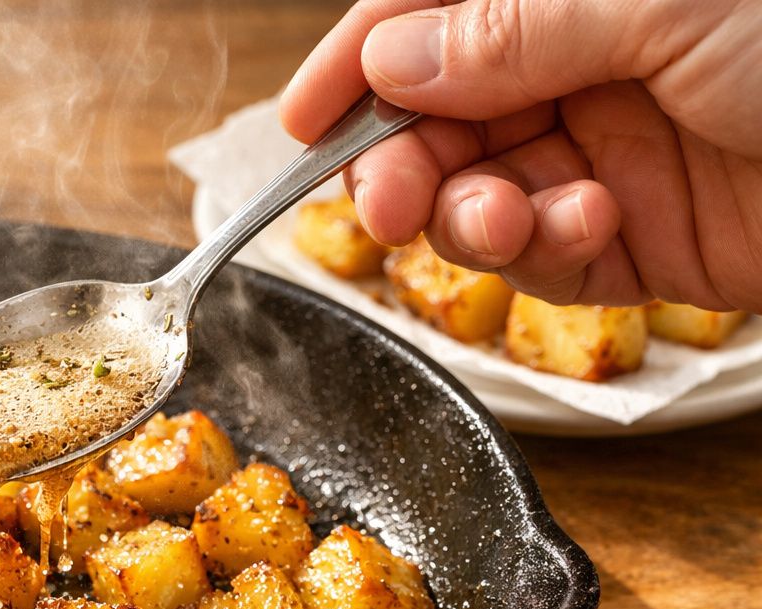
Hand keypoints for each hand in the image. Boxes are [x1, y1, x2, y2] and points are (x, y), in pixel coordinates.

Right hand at [279, 0, 761, 312]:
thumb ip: (510, 29)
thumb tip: (394, 58)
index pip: (430, 15)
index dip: (356, 65)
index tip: (300, 124)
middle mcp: (583, 62)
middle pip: (438, 117)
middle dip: (402, 161)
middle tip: (392, 199)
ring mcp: (608, 150)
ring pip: (478, 194)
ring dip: (470, 216)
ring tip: (501, 217)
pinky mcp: (639, 238)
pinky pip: (545, 255)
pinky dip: (541, 249)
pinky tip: (582, 223)